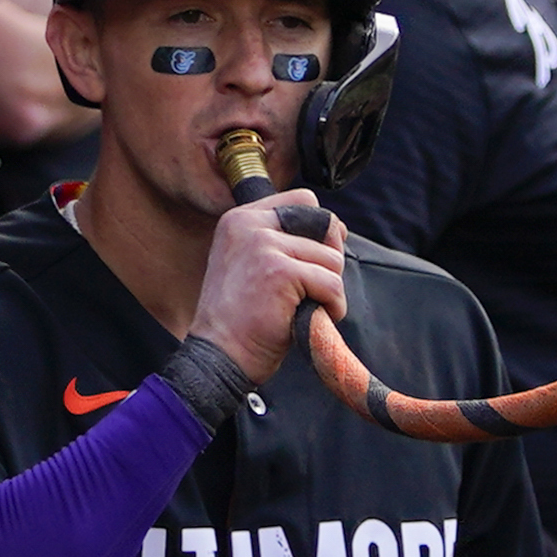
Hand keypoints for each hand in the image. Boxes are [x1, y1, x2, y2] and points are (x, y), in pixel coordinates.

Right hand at [194, 184, 348, 383]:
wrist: (219, 356)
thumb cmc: (239, 319)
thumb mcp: (249, 264)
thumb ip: (282, 241)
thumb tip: (337, 228)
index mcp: (240, 220)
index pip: (302, 200)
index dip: (322, 228)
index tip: (321, 255)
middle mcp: (249, 225)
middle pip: (323, 222)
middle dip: (329, 257)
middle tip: (313, 288)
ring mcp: (263, 246)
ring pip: (331, 258)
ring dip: (329, 289)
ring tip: (304, 308)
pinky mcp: (280, 272)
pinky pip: (331, 284)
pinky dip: (332, 307)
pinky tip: (309, 319)